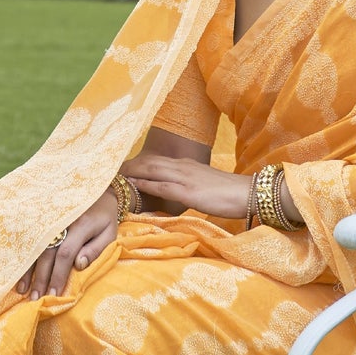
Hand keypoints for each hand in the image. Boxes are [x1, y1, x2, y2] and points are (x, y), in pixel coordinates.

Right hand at [16, 190, 119, 300]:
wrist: (96, 188)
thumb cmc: (104, 217)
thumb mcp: (109, 233)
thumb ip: (95, 250)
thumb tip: (79, 266)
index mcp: (80, 224)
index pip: (66, 254)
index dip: (58, 275)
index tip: (54, 295)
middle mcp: (62, 220)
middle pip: (47, 252)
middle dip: (41, 277)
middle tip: (35, 298)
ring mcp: (49, 216)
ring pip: (35, 245)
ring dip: (28, 269)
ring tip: (22, 289)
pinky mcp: (42, 216)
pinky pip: (31, 237)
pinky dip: (24, 254)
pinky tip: (17, 269)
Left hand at [122, 149, 252, 219]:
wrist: (246, 193)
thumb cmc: (228, 192)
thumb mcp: (204, 184)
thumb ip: (187, 185)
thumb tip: (174, 191)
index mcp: (185, 165)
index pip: (155, 161)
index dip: (136, 163)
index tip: (119, 167)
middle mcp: (182, 167)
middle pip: (148, 163)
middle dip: (128, 166)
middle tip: (108, 170)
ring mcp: (184, 178)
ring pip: (151, 171)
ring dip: (131, 173)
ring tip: (114, 177)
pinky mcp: (188, 192)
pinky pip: (162, 187)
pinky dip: (145, 186)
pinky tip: (134, 187)